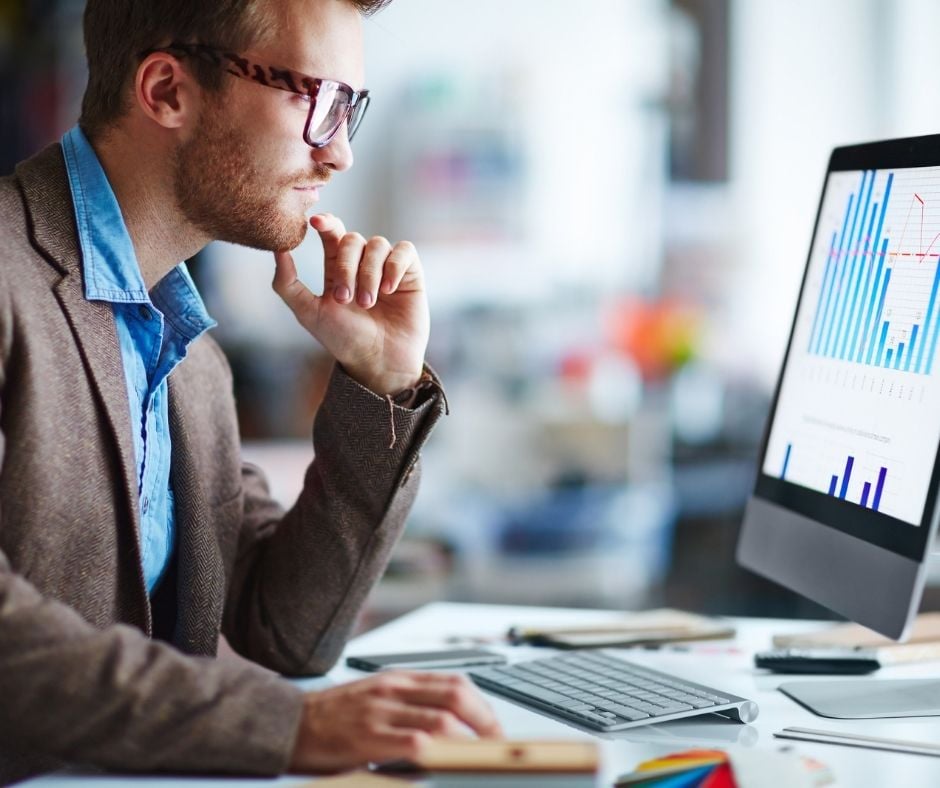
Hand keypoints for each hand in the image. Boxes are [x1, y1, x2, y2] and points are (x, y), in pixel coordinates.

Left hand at [273, 214, 429, 395]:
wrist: (379, 361)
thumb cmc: (343, 340)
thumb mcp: (308, 313)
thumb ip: (287, 283)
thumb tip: (277, 248)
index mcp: (337, 268)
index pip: (332, 233)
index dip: (325, 223)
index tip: (315, 223)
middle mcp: (362, 263)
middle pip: (352, 239)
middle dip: (347, 267)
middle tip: (346, 299)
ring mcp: (386, 267)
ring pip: (377, 245)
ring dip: (369, 274)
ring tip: (368, 303)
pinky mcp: (410, 273)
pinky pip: (404, 250)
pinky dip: (394, 267)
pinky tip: (389, 291)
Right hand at [288, 671, 502, 772]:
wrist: (289, 723)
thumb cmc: (333, 715)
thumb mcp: (376, 697)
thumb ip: (409, 705)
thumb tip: (451, 725)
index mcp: (399, 679)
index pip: (454, 682)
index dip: (482, 705)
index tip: (495, 728)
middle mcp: (394, 689)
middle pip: (456, 695)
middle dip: (485, 721)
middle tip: (497, 744)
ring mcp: (382, 712)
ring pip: (441, 719)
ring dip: (469, 741)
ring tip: (480, 758)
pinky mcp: (368, 737)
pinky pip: (414, 743)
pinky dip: (438, 754)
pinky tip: (446, 765)